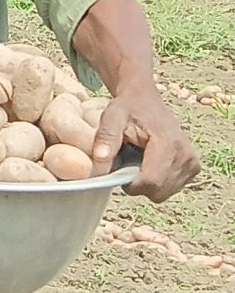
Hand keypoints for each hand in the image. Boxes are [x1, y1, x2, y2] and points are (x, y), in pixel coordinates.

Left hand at [93, 84, 199, 201]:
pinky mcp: (193, 167)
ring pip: (164, 193)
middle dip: (137, 184)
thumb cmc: (127, 108)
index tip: (118, 169)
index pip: (151, 182)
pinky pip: (171, 188)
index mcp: (169, 144)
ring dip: (147, 182)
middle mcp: (186, 156)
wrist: (146, 100)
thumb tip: (100, 163)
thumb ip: (106, 138)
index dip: (130, 184)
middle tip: (127, 162)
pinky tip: (150, 162)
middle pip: (158, 192)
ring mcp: (192, 163)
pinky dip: (158, 180)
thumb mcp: (111, 117)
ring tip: (139, 160)